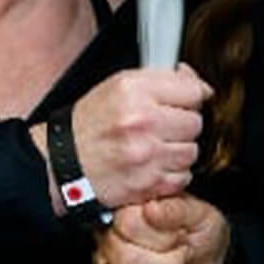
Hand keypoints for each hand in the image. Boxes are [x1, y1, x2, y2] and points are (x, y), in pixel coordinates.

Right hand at [68, 64, 212, 207]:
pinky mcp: (148, 184)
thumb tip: (201, 86)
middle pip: (195, 122)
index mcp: (134, 91)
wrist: (62, 161)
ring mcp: (146, 155)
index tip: (183, 102)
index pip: (193, 90)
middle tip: (163, 126)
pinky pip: (183, 176)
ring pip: (192, 151)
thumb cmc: (92, 123)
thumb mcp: (120, 85)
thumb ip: (163, 79)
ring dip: (179, 150)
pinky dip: (172, 173)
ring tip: (156, 146)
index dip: (190, 96)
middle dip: (183, 124)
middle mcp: (141, 122)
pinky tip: (153, 165)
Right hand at [77, 195, 231, 263]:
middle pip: (128, 258)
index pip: (130, 223)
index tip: (183, 238)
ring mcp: (104, 261)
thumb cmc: (199, 235)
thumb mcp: (200, 216)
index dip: (161, 237)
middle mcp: (112, 234)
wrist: (204, 257)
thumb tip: (151, 209)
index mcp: (132, 209)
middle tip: (182, 258)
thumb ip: (176, 210)